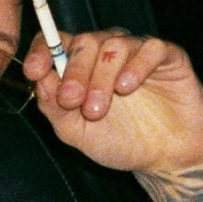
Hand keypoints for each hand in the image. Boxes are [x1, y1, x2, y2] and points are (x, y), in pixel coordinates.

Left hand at [24, 30, 202, 201]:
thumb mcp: (76, 132)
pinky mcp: (168, 57)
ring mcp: (137, 53)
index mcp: (81, 67)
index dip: (42, 49)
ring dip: (102, 77)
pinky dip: (135, 66)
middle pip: (84, 41)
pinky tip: (127, 88)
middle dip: (74, 71)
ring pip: (113, 43)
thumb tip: (38, 78)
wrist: (165, 160)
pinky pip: (150, 47)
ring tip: (99, 109)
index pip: (56, 42)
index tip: (35, 70)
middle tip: (73, 101)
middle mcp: (107, 54)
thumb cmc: (120, 143)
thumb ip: (54, 107)